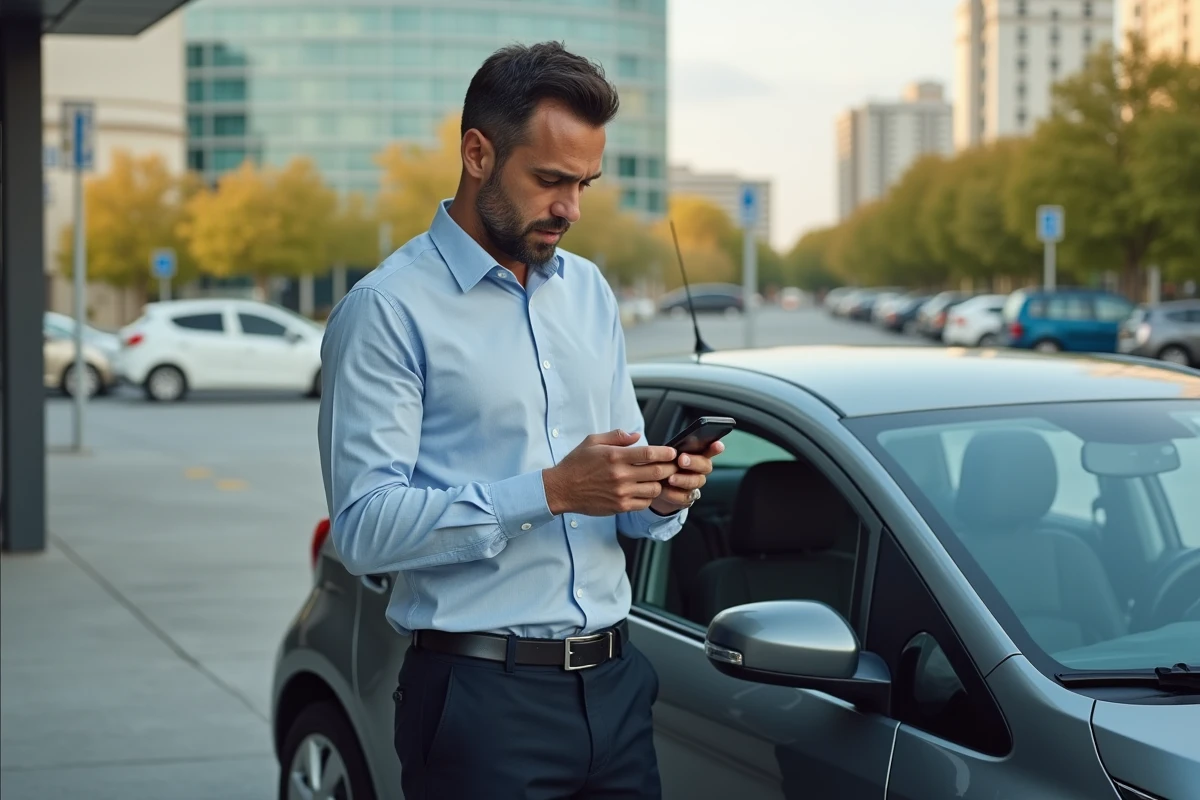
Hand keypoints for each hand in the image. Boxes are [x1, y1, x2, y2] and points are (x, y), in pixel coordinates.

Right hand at [543, 430, 679, 515]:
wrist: (561, 489)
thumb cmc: (576, 463)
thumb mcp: (592, 441)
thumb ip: (617, 436)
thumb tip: (637, 435)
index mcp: (615, 456)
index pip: (649, 453)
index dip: (666, 452)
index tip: (672, 452)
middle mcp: (620, 475)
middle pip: (657, 472)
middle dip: (670, 468)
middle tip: (673, 465)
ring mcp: (621, 493)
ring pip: (654, 489)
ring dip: (660, 483)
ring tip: (658, 479)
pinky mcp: (619, 506)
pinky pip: (644, 503)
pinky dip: (648, 497)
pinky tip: (644, 490)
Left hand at [649, 440, 723, 515]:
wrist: (651, 488)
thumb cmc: (662, 467)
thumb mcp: (665, 457)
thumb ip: (672, 452)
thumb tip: (673, 449)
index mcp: (696, 456)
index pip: (709, 450)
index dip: (715, 448)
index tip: (718, 445)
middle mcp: (699, 470)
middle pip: (705, 466)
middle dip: (694, 462)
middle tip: (682, 460)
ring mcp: (694, 485)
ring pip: (696, 482)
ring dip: (683, 480)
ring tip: (670, 478)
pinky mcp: (687, 499)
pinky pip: (685, 497)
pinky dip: (674, 494)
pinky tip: (664, 491)